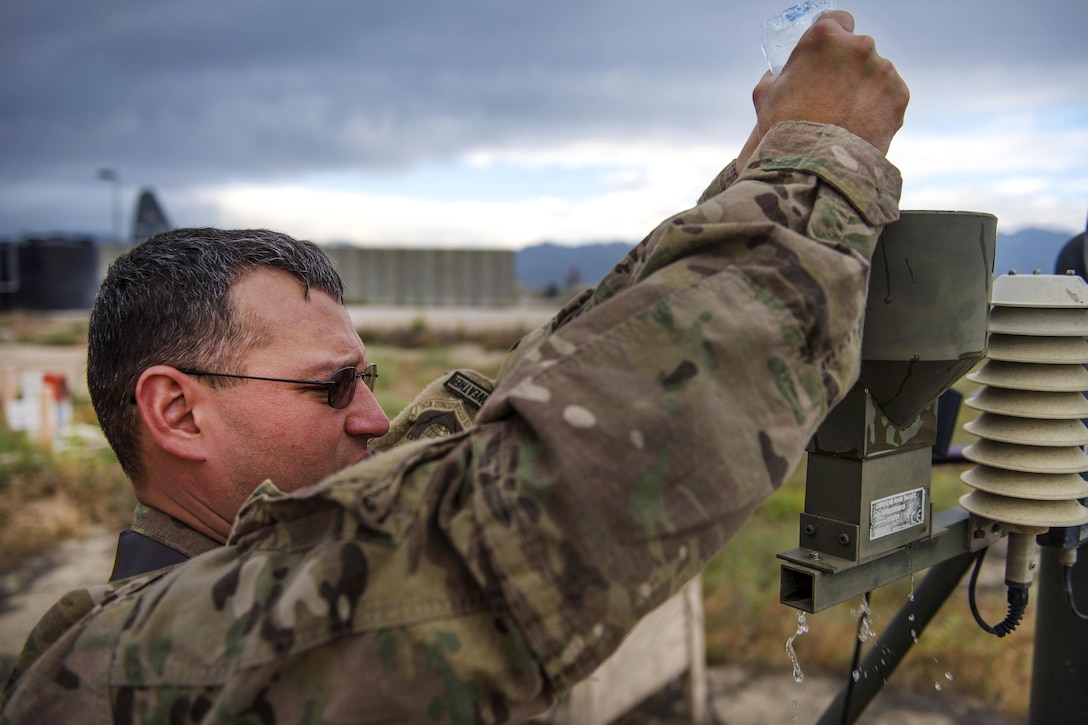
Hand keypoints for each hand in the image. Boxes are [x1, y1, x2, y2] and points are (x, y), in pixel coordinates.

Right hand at [743, 10, 908, 157]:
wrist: (816, 167)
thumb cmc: (785, 130)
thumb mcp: (766, 96)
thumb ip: (776, 76)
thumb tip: (779, 75)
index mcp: (825, 38)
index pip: (838, 20)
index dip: (831, 40)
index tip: (827, 56)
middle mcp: (860, 46)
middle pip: (857, 48)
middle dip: (847, 67)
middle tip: (830, 96)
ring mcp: (883, 70)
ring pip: (875, 73)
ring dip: (863, 89)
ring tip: (845, 119)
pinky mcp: (899, 95)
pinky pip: (888, 96)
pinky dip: (877, 108)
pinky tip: (859, 127)